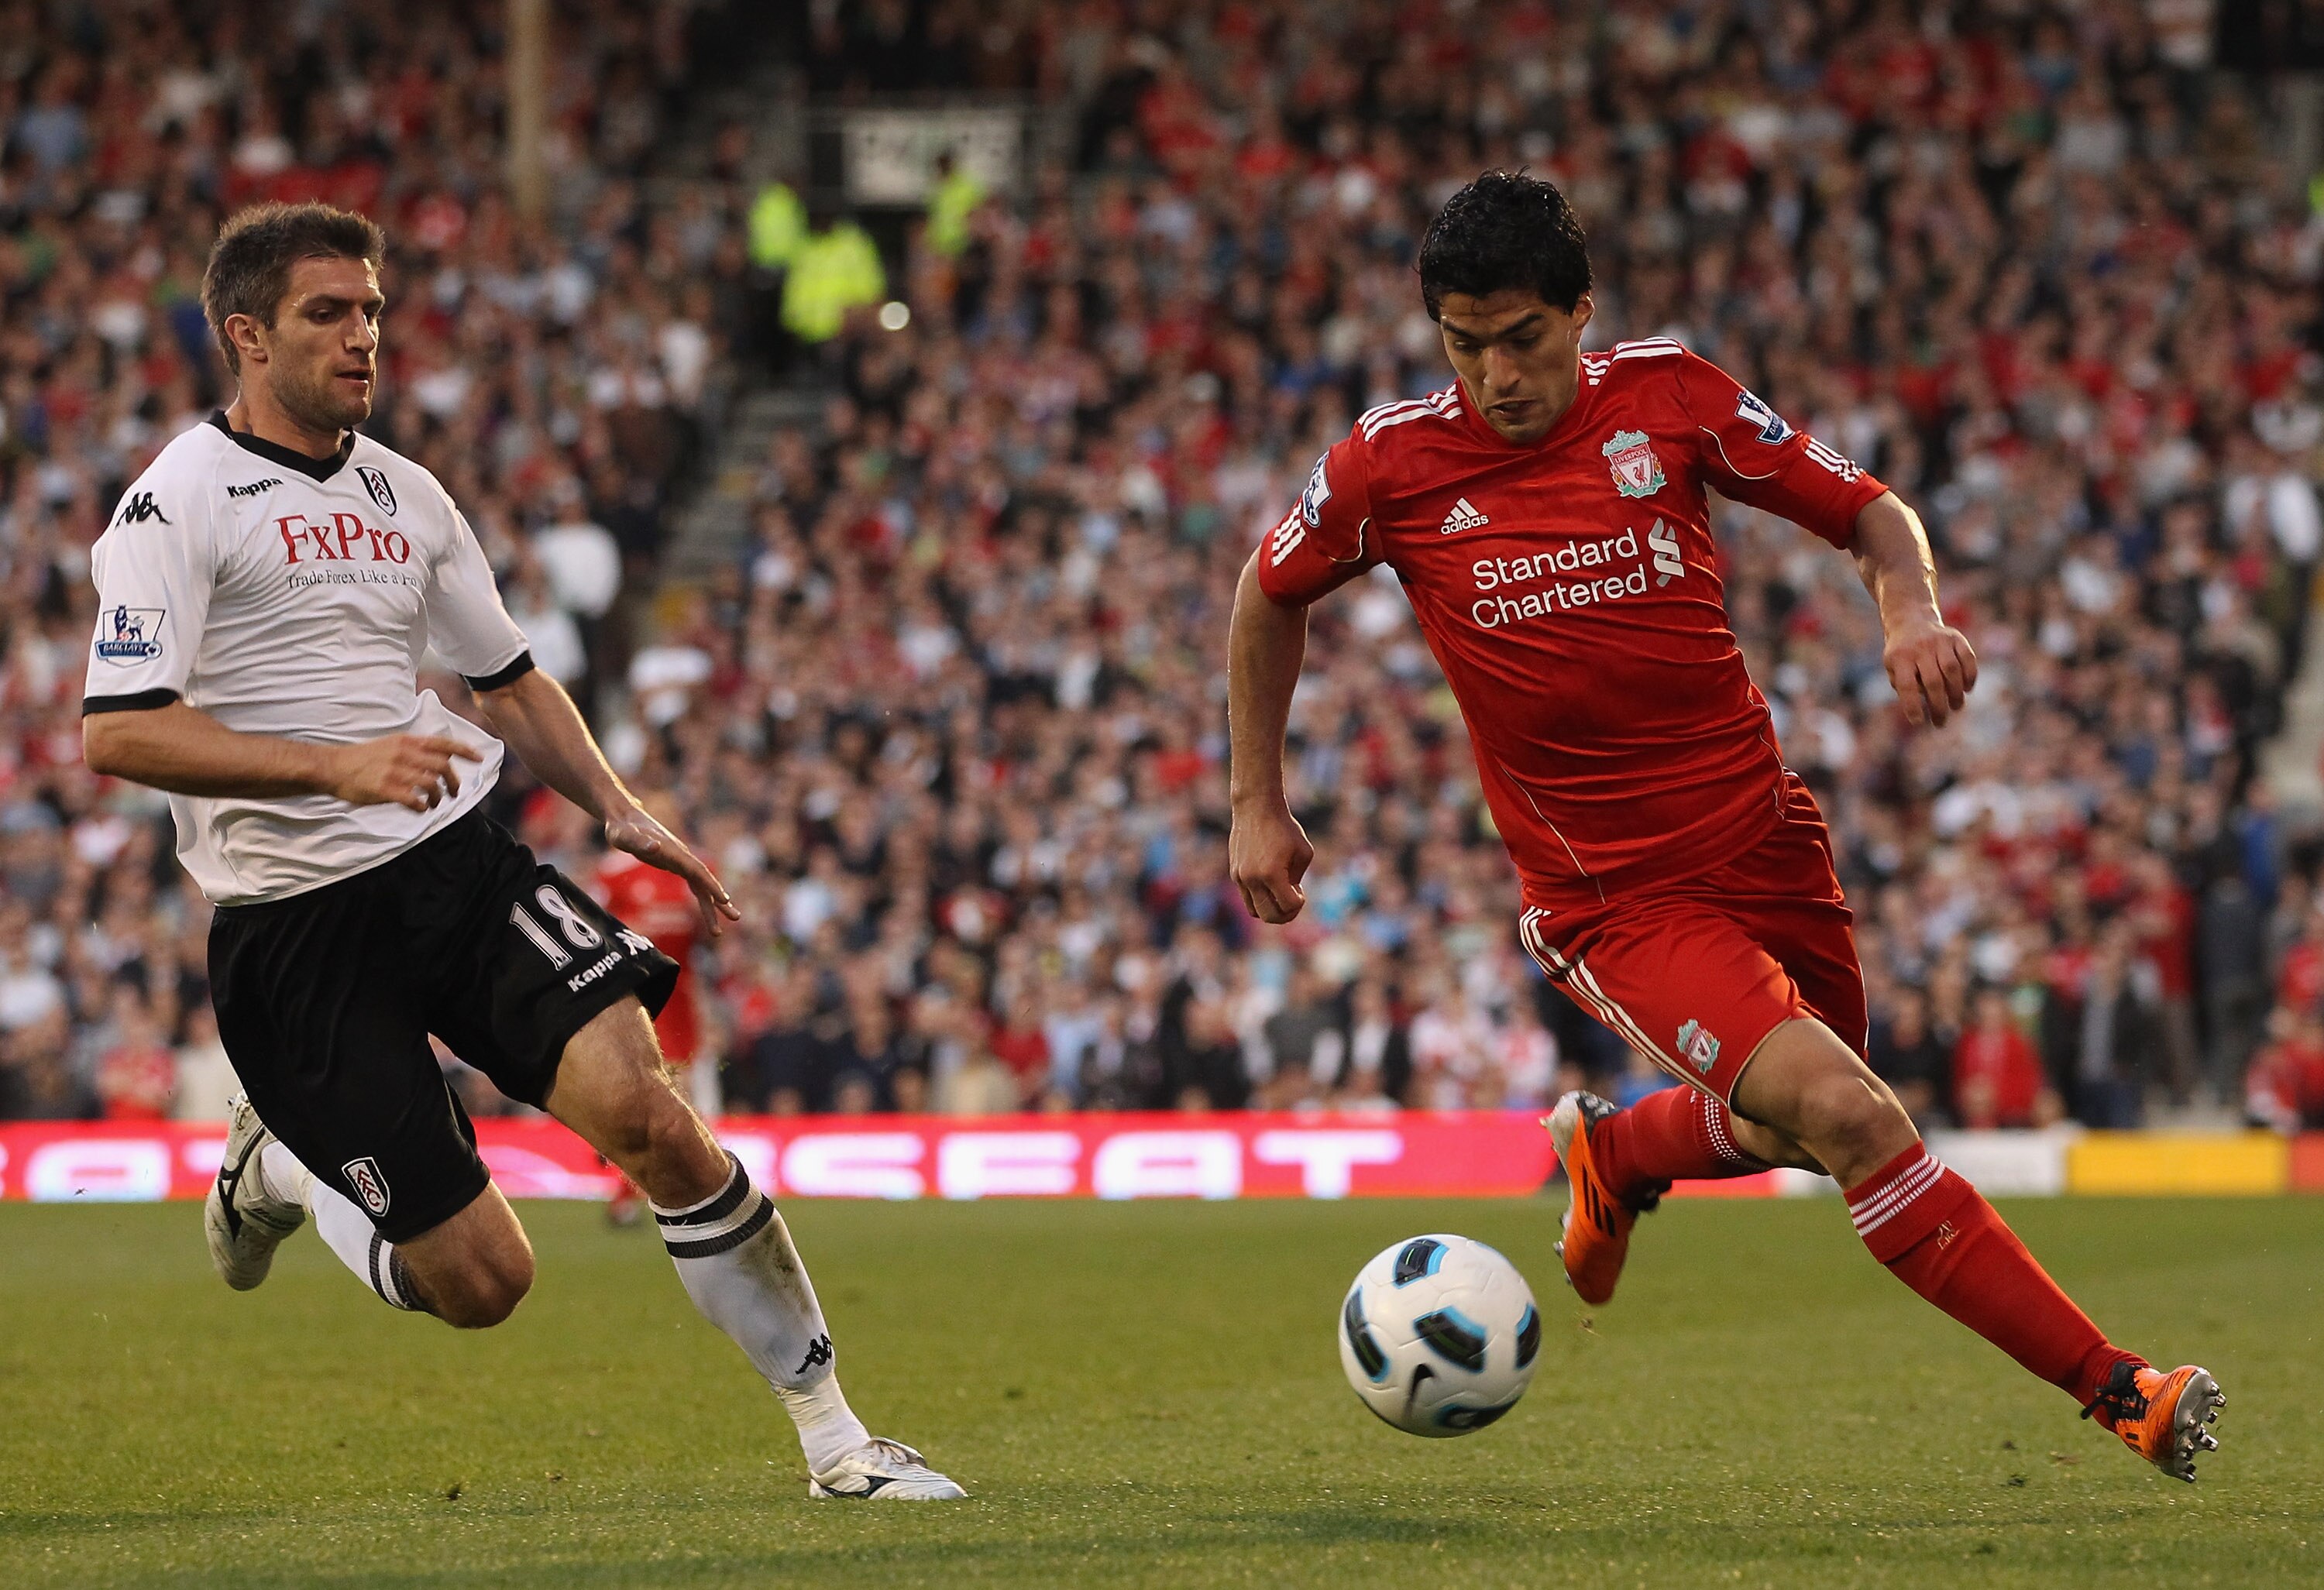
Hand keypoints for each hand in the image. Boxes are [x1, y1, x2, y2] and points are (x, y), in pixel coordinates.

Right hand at [322, 734, 471, 811]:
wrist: (332, 767)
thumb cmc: (362, 759)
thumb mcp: (390, 745)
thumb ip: (414, 750)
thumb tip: (439, 759)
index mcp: (407, 742)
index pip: (443, 743)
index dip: (465, 750)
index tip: (480, 759)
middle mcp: (404, 754)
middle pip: (443, 767)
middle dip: (455, 782)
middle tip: (454, 793)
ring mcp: (394, 771)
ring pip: (432, 784)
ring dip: (438, 797)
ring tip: (434, 804)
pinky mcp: (385, 789)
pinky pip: (414, 800)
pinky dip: (422, 807)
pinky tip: (419, 808)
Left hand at [604, 804, 741, 937]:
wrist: (624, 818)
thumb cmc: (621, 829)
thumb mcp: (624, 836)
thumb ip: (639, 841)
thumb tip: (656, 847)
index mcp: (673, 851)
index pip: (697, 870)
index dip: (711, 885)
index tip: (724, 900)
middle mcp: (681, 856)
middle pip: (705, 880)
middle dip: (719, 900)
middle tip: (736, 918)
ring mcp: (680, 860)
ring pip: (702, 884)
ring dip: (715, 903)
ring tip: (727, 922)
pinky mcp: (676, 864)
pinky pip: (695, 883)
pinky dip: (704, 896)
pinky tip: (711, 908)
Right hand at [1229, 796, 1314, 924]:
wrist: (1256, 807)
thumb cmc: (1284, 827)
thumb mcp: (1303, 852)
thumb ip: (1297, 879)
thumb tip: (1290, 896)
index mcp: (1271, 873)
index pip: (1287, 906)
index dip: (1299, 904)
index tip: (1301, 891)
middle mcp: (1252, 879)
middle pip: (1269, 916)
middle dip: (1285, 915)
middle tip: (1293, 903)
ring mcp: (1240, 877)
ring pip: (1255, 911)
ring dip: (1270, 909)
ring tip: (1281, 896)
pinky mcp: (1234, 873)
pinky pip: (1247, 897)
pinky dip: (1260, 898)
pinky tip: (1270, 884)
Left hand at [1882, 613, 1977, 727]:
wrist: (1911, 621)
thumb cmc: (1902, 654)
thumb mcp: (1893, 667)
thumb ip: (1904, 686)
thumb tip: (1921, 708)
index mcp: (1900, 658)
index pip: (1906, 686)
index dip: (1913, 706)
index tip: (1919, 723)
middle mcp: (1920, 648)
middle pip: (1933, 681)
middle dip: (1938, 706)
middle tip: (1941, 722)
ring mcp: (1940, 641)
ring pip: (1952, 670)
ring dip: (1956, 693)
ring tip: (1956, 707)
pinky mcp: (1956, 638)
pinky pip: (1967, 658)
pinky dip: (1970, 676)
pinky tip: (1967, 689)